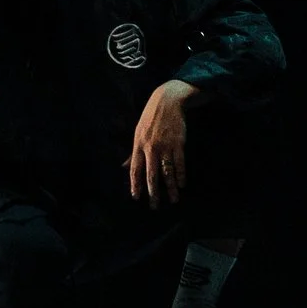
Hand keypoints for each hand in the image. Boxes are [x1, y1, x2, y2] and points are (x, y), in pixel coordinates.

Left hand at [128, 79, 198, 205]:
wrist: (167, 101)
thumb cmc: (151, 118)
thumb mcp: (138, 133)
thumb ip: (133, 153)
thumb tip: (124, 167)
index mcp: (138, 145)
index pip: (135, 169)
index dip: (135, 184)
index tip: (136, 197)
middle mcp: (151, 148)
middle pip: (151, 175)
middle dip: (153, 192)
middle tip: (155, 206)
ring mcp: (165, 146)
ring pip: (167, 172)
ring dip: (170, 188)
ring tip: (174, 200)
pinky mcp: (178, 143)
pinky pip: (179, 163)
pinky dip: (181, 175)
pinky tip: (182, 184)